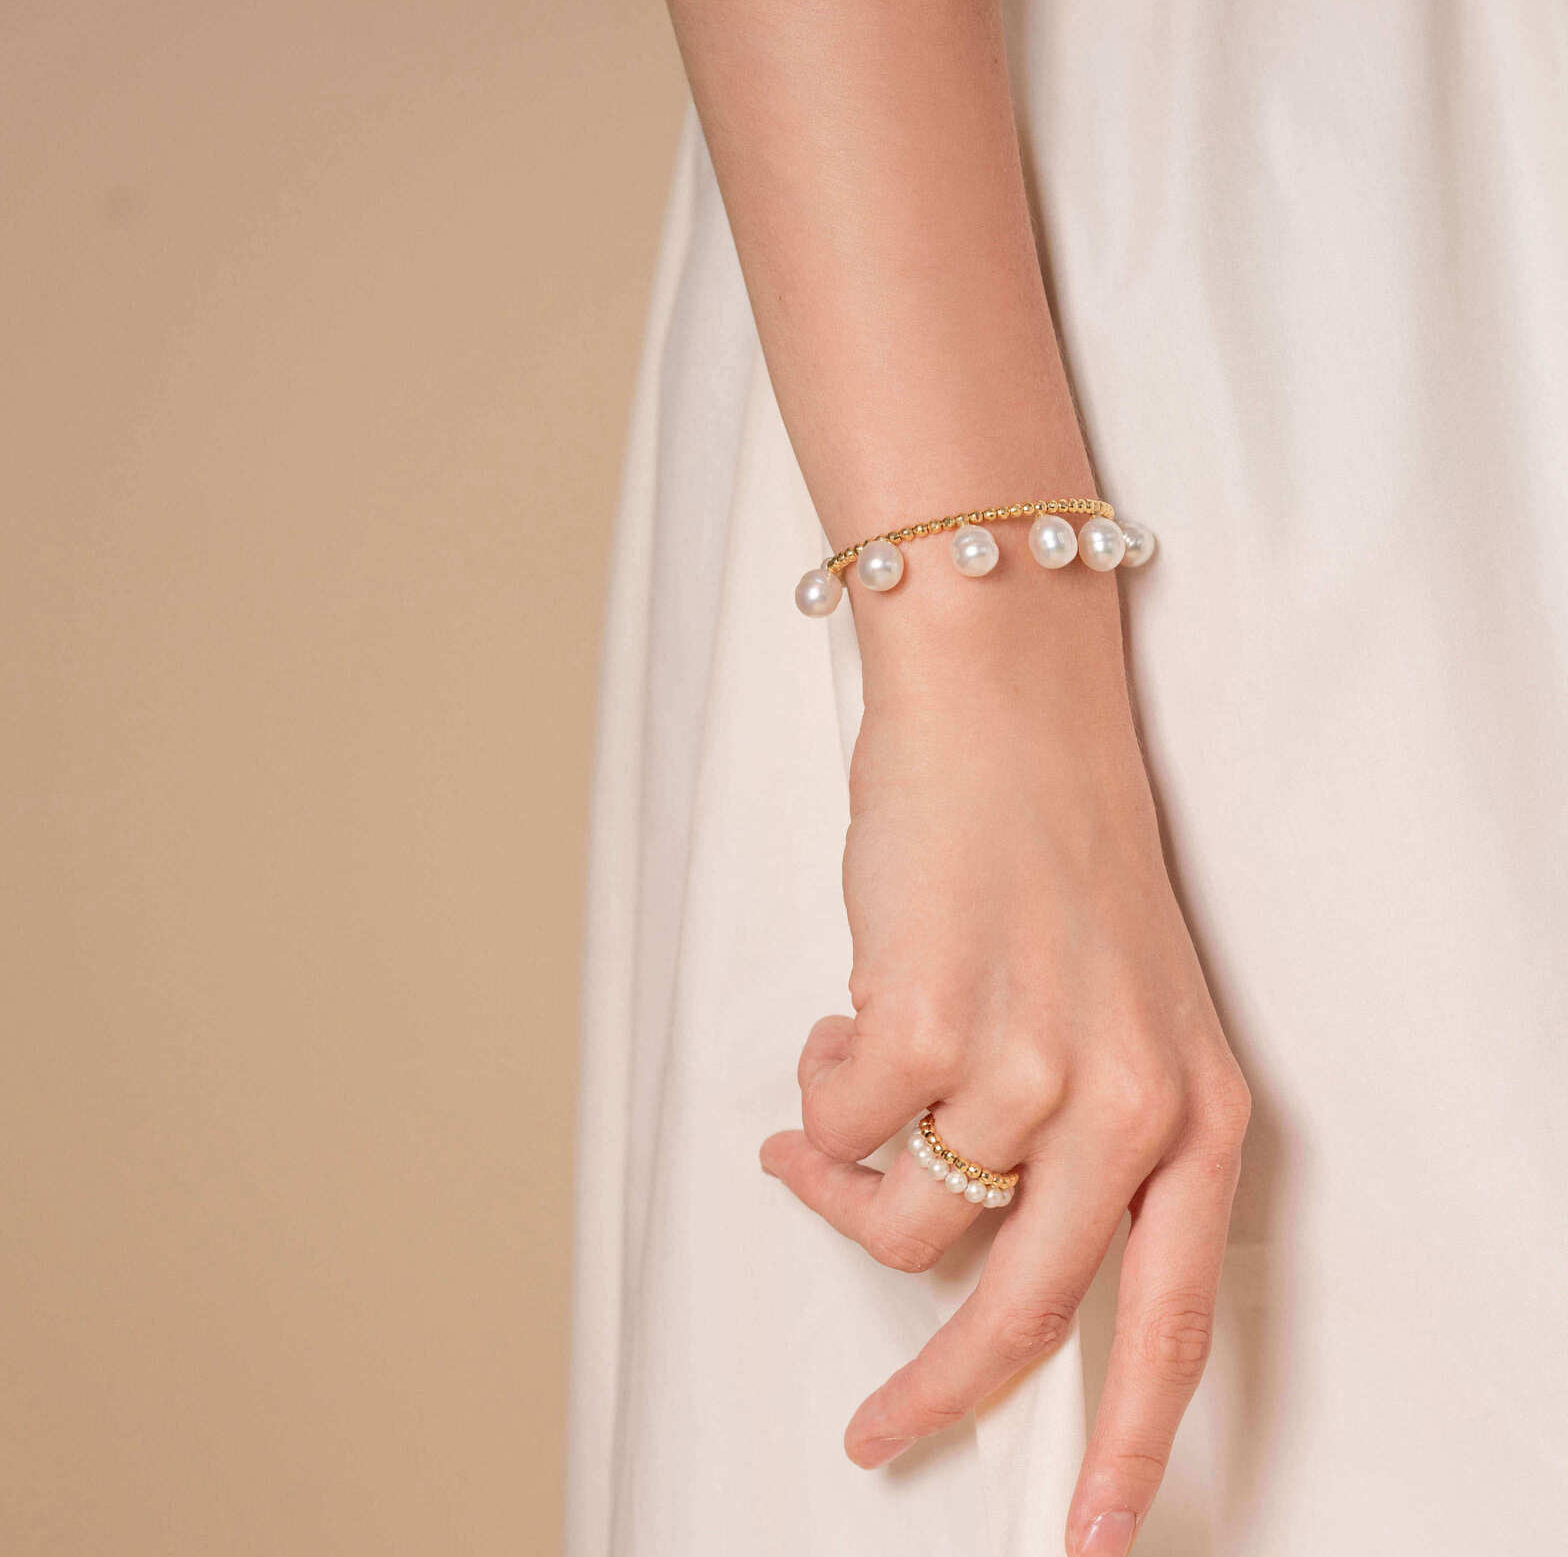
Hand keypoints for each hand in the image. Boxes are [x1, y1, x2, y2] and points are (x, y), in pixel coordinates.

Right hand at [760, 640, 1249, 1555]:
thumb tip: (950, 1244)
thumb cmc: (1050, 852)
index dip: (1132, 1445)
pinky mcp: (928, 1022)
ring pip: (901, 1222)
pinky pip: (838, 1127)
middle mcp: (1128, 1099)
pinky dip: (821, 1093)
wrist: (1006, 712)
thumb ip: (1074, 1140)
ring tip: (841, 1098)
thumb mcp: (1117, 1012)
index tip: (1098, 1537)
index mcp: (1195, 1107)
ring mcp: (1029, 1063)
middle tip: (882, 1435)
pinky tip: (843, 1026)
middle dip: (937, 1399)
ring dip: (846, 1176)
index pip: (1173, 1318)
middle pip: (1022, 1318)